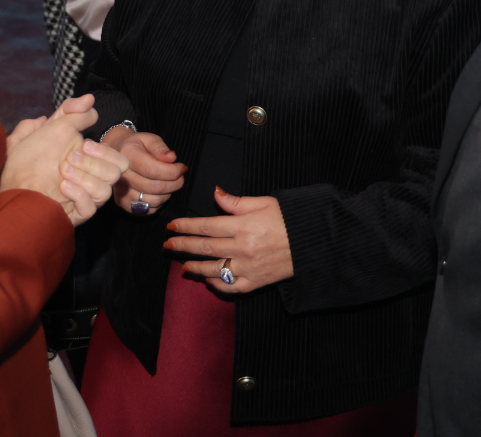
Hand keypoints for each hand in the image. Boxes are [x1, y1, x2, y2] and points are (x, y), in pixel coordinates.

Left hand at [1, 96, 127, 226]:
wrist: (11, 191)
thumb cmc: (26, 162)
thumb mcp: (45, 130)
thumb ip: (68, 112)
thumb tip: (90, 99)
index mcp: (87, 161)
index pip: (115, 155)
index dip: (104, 150)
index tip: (84, 145)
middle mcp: (90, 179)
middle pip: (117, 171)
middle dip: (95, 163)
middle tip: (68, 159)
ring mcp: (85, 198)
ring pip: (106, 190)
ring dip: (84, 179)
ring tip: (62, 174)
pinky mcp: (77, 215)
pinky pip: (91, 208)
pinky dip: (78, 196)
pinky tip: (62, 188)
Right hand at [101, 127, 186, 214]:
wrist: (117, 155)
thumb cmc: (136, 146)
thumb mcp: (149, 139)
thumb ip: (160, 148)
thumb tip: (171, 158)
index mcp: (127, 156)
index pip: (153, 170)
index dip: (172, 171)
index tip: (181, 167)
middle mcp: (121, 176)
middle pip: (154, 187)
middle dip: (175, 183)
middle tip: (180, 176)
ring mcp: (120, 192)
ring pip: (153, 201)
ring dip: (168, 193)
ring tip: (170, 182)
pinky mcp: (123, 203)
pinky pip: (148, 210)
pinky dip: (159, 202)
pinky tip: (160, 191)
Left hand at [164, 188, 292, 293]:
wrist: (312, 243)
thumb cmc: (289, 219)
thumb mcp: (264, 202)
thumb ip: (236, 202)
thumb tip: (215, 194)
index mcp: (243, 225)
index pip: (207, 226)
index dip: (186, 226)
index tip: (172, 226)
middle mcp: (243, 247)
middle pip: (205, 247)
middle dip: (183, 246)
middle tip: (167, 245)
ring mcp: (248, 267)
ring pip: (214, 269)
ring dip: (195, 267)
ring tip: (183, 265)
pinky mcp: (256, 281)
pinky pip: (231, 286)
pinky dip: (217, 285)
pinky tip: (207, 280)